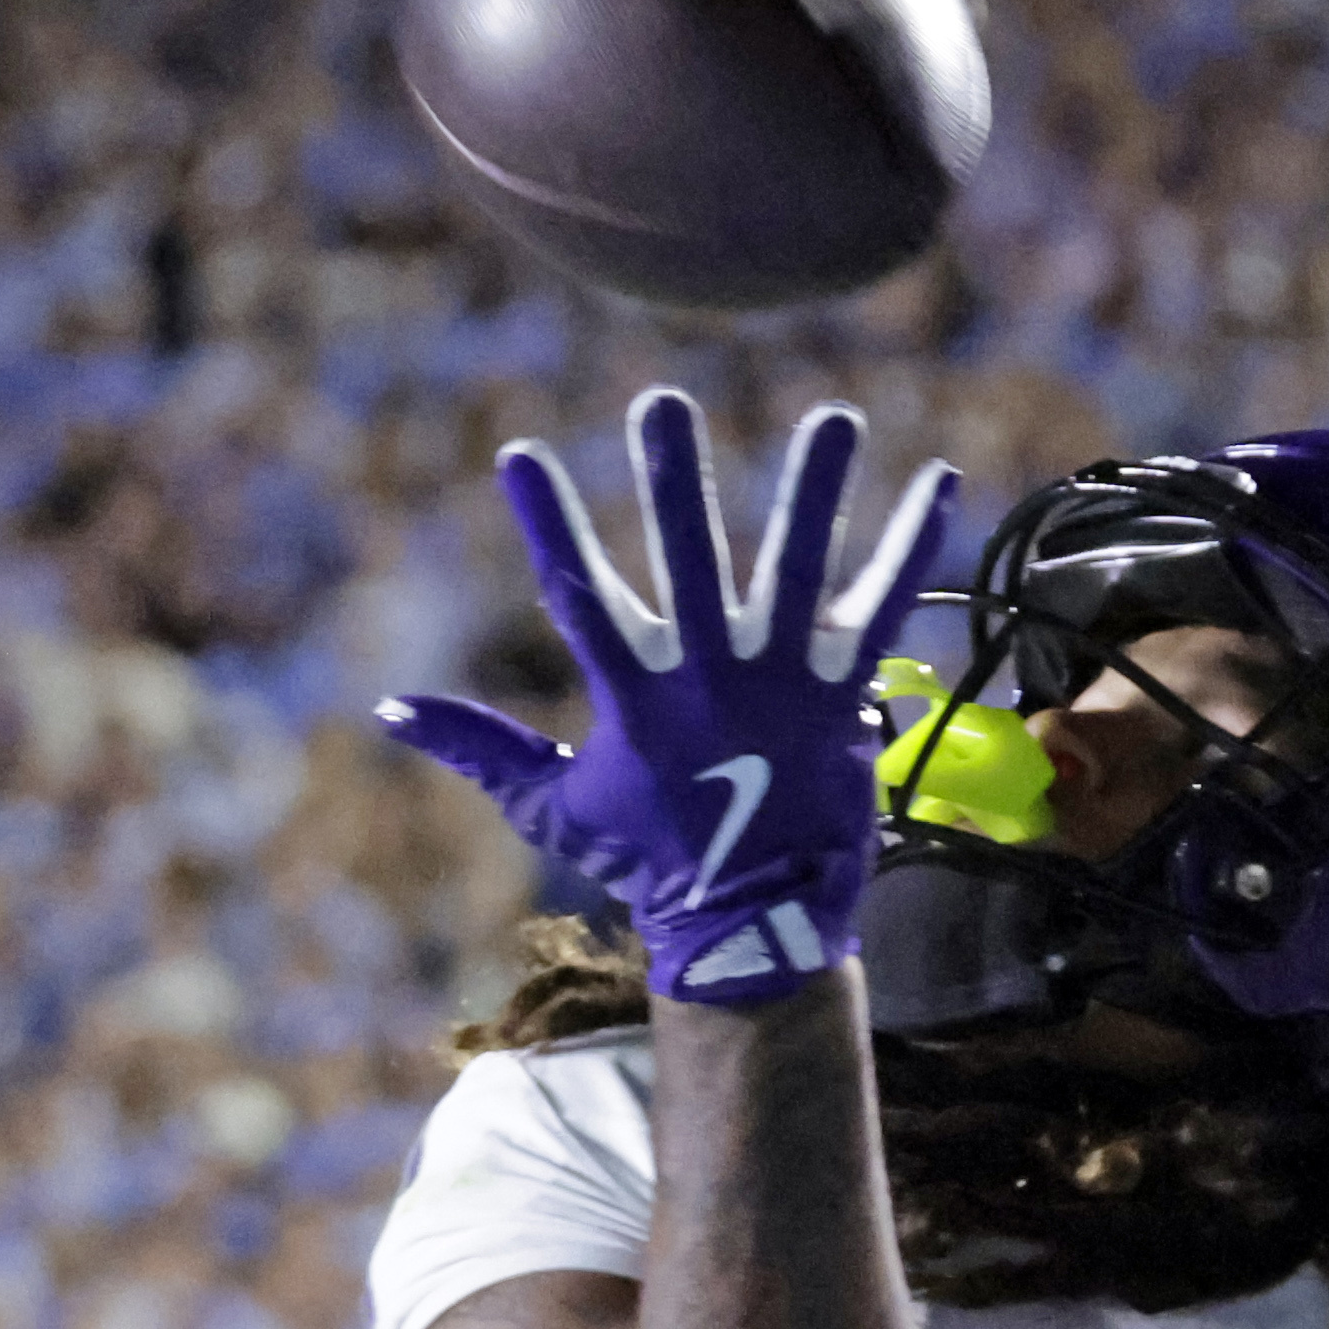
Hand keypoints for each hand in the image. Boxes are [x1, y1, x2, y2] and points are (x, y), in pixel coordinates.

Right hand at [379, 390, 957, 1002]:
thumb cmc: (644, 861)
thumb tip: (388, 709)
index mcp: (634, 696)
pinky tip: (941, 479)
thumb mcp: (548, 806)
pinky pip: (885, 609)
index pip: (579, 595)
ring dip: (815, 490)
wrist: (750, 924)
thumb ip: (474, 746)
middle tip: (660, 403)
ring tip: (832, 419)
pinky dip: (910, 545)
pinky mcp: (843, 694)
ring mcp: (781, 682)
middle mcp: (708, 676)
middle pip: (689, 560)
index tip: (519, 454)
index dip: (549, 524)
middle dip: (672, 479)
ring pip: (798, 569)